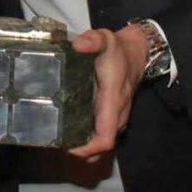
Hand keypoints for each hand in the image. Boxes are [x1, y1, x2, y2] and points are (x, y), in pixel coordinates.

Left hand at [68, 25, 147, 160]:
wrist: (136, 53)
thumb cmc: (117, 49)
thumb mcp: (105, 40)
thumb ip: (92, 41)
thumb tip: (77, 45)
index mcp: (113, 101)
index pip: (106, 138)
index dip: (88, 149)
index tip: (68, 149)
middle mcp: (117, 114)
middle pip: (101, 147)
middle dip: (81, 152)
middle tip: (55, 144)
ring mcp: (116, 117)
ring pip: (101, 141)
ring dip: (83, 146)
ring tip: (57, 139)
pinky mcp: (112, 115)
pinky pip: (101, 133)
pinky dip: (87, 137)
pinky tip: (68, 130)